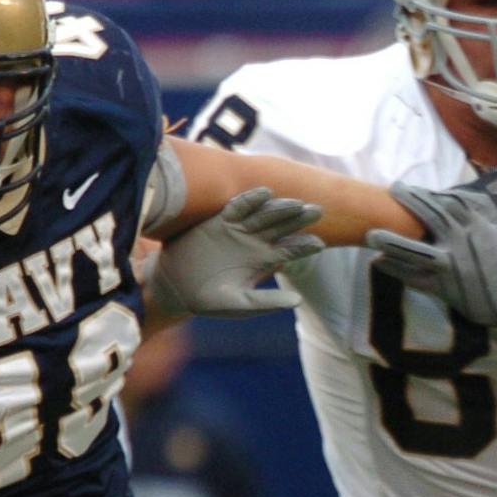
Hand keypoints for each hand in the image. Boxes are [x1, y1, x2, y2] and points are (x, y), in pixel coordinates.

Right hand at [146, 186, 321, 318]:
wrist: (176, 287)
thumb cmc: (211, 300)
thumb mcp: (240, 304)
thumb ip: (267, 302)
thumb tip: (297, 301)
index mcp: (265, 259)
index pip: (291, 250)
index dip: (305, 245)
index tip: (319, 243)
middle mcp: (256, 241)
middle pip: (282, 226)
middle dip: (299, 218)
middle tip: (317, 211)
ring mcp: (239, 229)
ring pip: (264, 214)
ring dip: (280, 208)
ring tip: (296, 204)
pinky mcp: (219, 221)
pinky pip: (238, 207)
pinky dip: (250, 200)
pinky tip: (265, 193)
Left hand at [368, 182, 496, 341]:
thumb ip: (481, 215)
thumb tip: (462, 198)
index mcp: (479, 225)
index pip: (448, 201)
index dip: (427, 195)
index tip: (413, 189)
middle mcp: (464, 241)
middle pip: (429, 216)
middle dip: (409, 202)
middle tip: (392, 191)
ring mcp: (453, 266)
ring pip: (416, 250)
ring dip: (392, 242)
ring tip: (372, 235)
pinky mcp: (447, 288)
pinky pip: (416, 278)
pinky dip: (398, 271)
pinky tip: (380, 264)